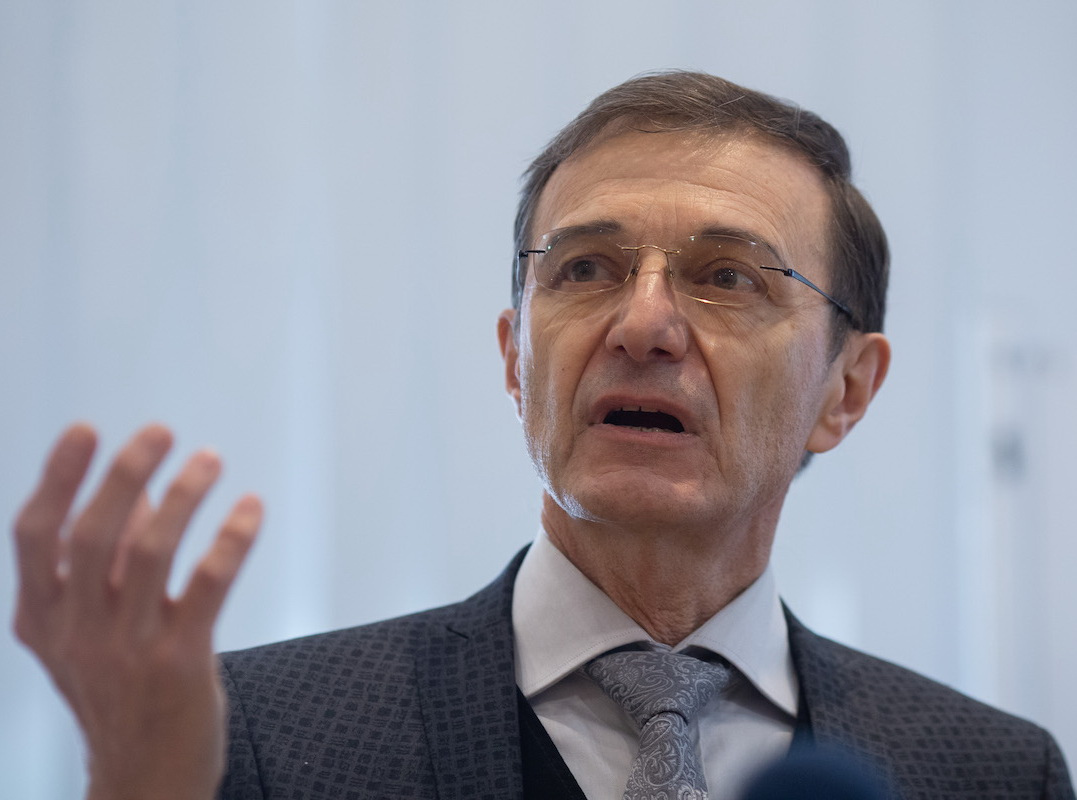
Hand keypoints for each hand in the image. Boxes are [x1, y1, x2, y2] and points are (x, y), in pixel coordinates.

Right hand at [12, 424, 262, 799]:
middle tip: (160, 433)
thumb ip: (108, 565)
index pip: (35, 536)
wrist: (146, 780)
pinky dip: (230, 540)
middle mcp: (77, 632)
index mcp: (44, 619)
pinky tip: (250, 509)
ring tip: (209, 460)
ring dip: (183, 497)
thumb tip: (134, 495)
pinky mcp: (180, 663)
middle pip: (93, 535)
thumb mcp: (92, 632)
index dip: (59, 478)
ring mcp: (127, 649)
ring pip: (151, 553)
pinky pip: (207, 586)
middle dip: (126, 474)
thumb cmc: (122, 694)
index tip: (86, 431)